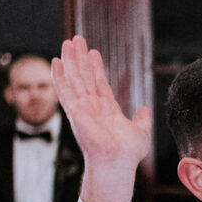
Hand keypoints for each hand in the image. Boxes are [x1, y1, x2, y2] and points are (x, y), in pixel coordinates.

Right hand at [51, 36, 151, 170]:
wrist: (117, 162)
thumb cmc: (127, 153)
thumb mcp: (140, 131)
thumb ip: (141, 119)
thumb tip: (145, 109)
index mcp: (106, 109)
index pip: (99, 83)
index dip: (96, 67)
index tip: (93, 52)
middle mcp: (92, 107)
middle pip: (84, 76)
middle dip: (80, 58)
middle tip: (77, 39)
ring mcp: (82, 108)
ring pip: (74, 78)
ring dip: (71, 60)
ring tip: (68, 42)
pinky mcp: (75, 111)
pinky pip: (64, 90)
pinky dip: (59, 76)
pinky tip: (56, 62)